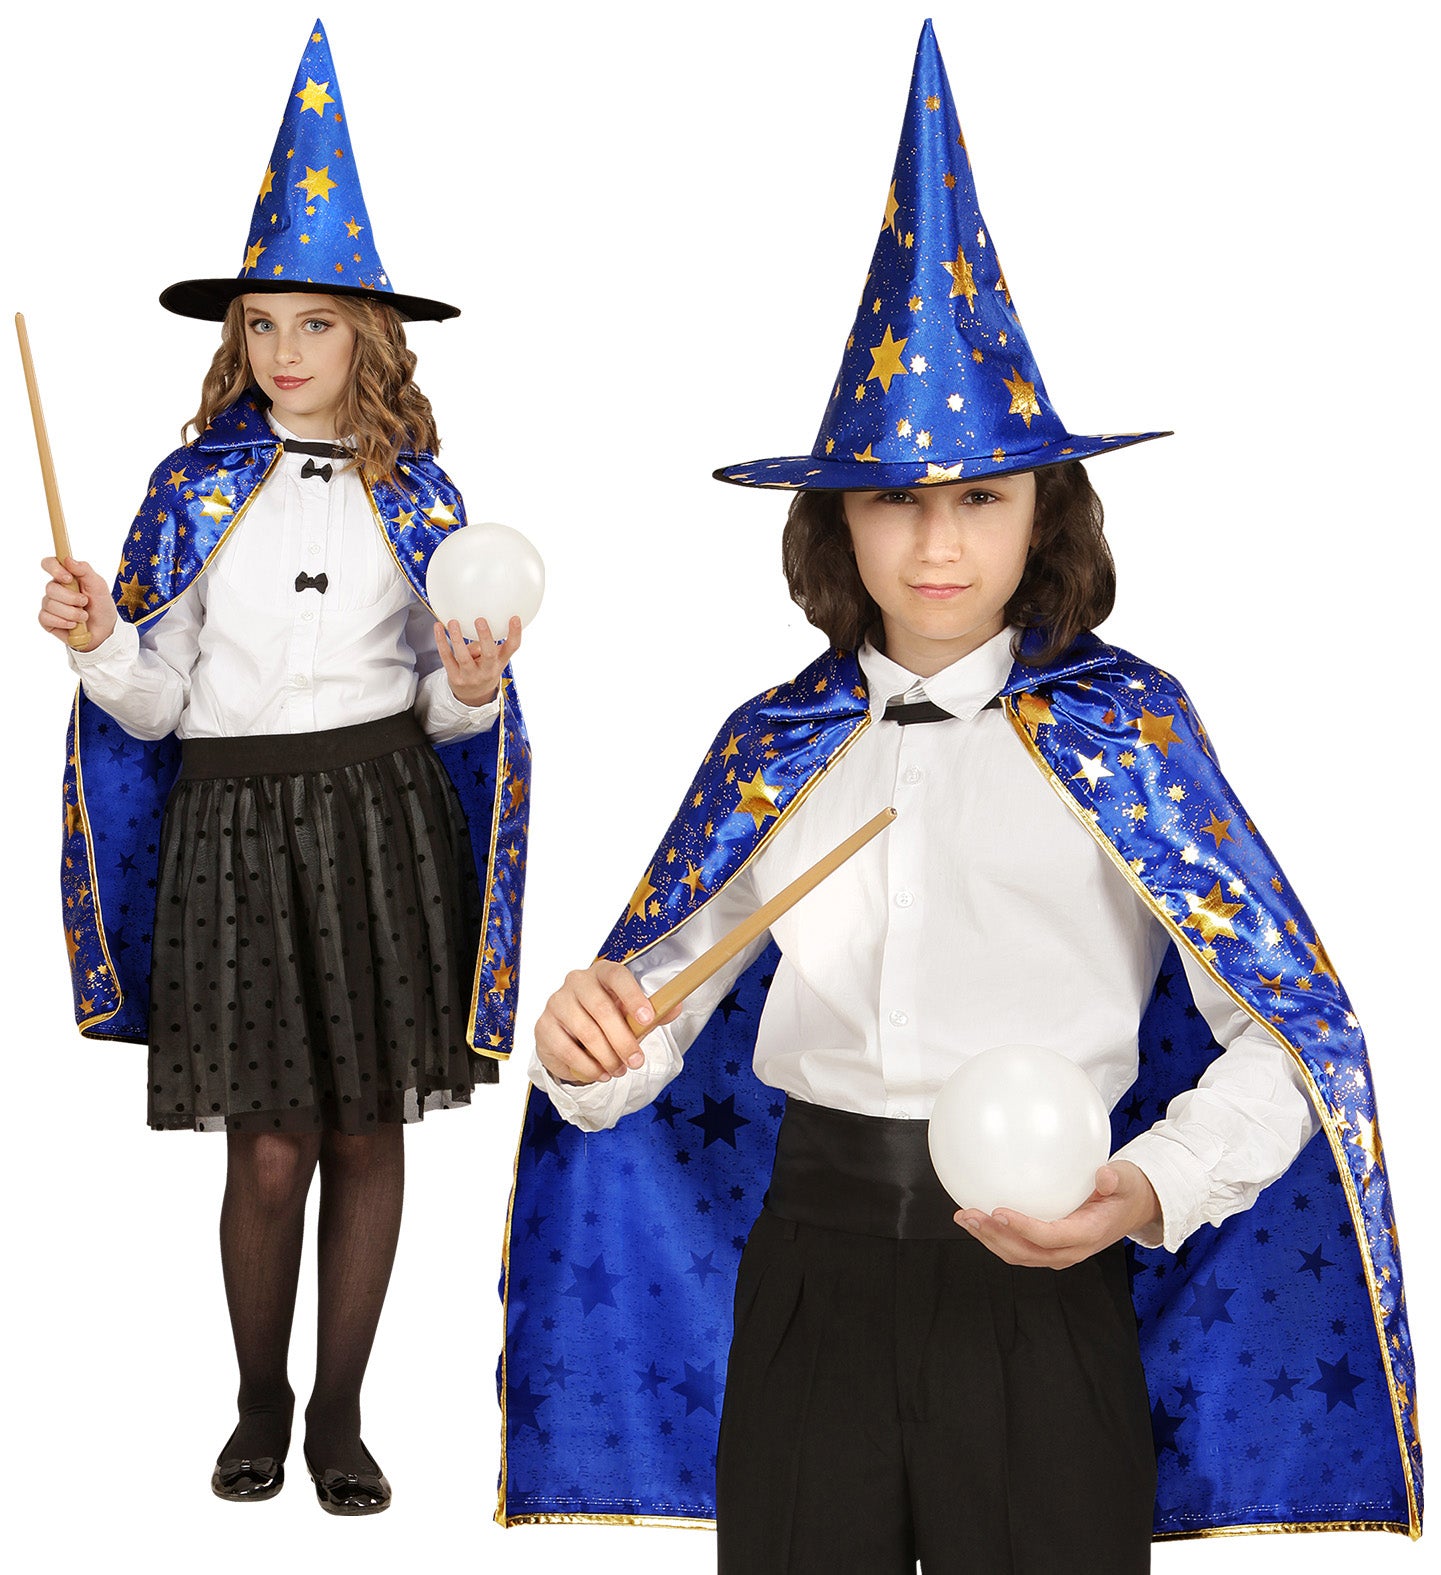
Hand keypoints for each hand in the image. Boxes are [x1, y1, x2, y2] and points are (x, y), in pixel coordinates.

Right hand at [38, 555, 116, 648]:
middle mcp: (55, 589)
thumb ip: (85, 570)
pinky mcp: (47, 620)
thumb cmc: (101, 606)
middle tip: (85, 602)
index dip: (55, 569)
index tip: (68, 578)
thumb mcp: (99, 586)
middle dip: (71, 598)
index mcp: (66, 577)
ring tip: (83, 616)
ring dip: (71, 612)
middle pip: (50, 588)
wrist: (105, 630)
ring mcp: (50, 604)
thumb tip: (68, 559)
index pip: (49, 564)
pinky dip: (62, 622)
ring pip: (50, 604)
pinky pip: (45, 618)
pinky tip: (73, 625)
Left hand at [434, 615, 520, 706]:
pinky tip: (438, 627)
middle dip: (485, 637)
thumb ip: (488, 644)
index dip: (515, 634)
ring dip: (458, 638)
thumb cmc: (484, 670)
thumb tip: (473, 628)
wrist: (473, 697)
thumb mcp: (494, 660)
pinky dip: (441, 641)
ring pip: (464, 657)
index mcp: (500, 662)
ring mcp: (470, 676)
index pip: (512, 648)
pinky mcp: (455, 677)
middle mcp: (487, 670)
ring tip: (453, 622)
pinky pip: (447, 657)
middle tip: (480, 620)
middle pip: (489, 655)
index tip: (515, 618)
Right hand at [535, 960, 681, 1085]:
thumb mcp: (630, 1013)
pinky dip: (586, 1066)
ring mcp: (556, 1002)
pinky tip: (599, 1073)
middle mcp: (576, 982)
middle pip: (601, 1009)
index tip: (647, 1018)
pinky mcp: (543, 1026)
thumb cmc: (604, 1018)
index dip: (633, 996)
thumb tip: (675, 1007)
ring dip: (606, 1057)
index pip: (617, 976)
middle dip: (623, 1040)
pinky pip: (566, 1049)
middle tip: (636, 1062)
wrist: (568, 1032)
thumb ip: (653, 1012)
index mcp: (602, 973)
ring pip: (585, 1032)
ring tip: (618, 1070)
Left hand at [954, 1161, 1161, 1268]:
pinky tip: (979, 1218)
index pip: (1050, 1237)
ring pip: (1018, 1254)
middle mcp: (1070, 1249)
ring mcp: (1058, 1252)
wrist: (1133, 1208)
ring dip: (989, 1239)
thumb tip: (1104, 1174)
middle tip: (969, 1216)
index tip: (999, 1211)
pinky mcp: (1050, 1246)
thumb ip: (1117, 1178)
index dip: (1024, 1229)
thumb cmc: (1128, 1191)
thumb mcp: (1128, 1180)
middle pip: (1026, 1252)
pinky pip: (1020, 1247)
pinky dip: (997, 1236)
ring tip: (964, 1218)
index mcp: (1087, 1234)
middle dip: (994, 1237)